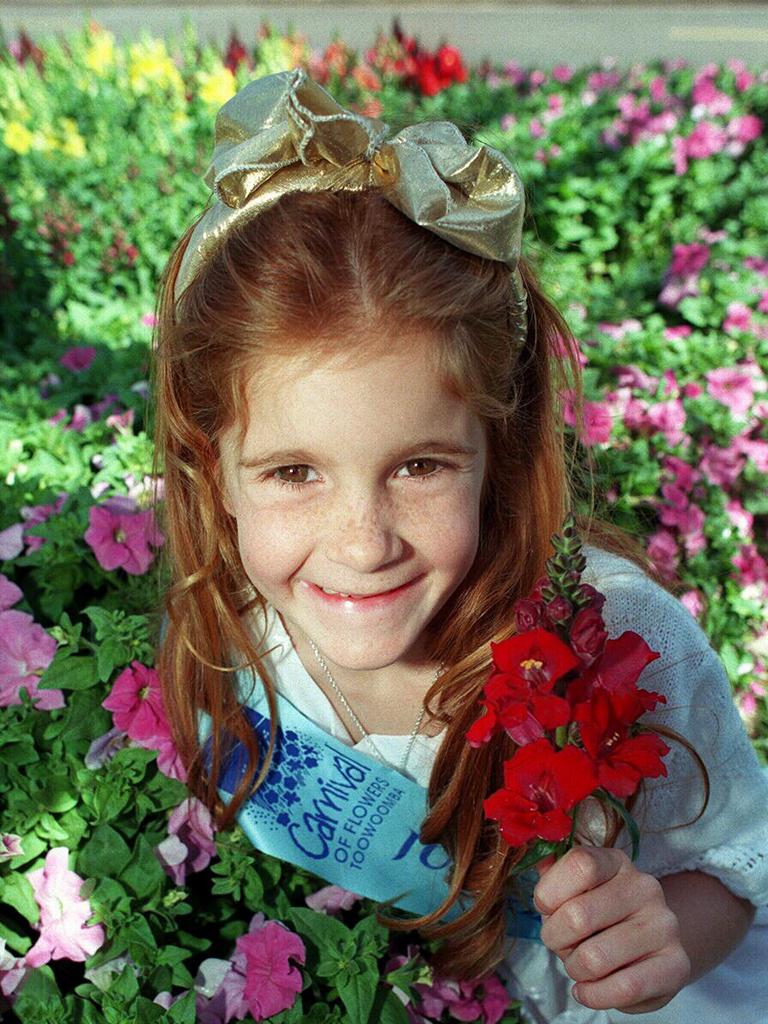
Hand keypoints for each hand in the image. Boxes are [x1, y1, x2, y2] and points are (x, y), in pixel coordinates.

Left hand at [533, 847, 690, 1013]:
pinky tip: (587, 990)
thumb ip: (554, 878)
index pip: (580, 864)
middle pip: (579, 915)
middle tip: (560, 944)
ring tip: (579, 965)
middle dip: (555, 938)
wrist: (650, 948)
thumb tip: (540, 866)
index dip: (550, 891)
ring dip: (574, 968)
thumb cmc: (601, 917)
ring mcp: (664, 925)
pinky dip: (593, 995)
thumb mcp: (576, 891)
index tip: (545, 907)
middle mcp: (644, 888)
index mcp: (616, 862)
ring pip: (594, 958)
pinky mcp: (676, 965)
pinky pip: (623, 988)